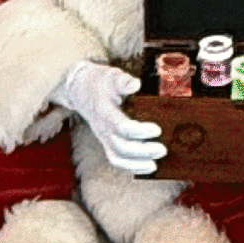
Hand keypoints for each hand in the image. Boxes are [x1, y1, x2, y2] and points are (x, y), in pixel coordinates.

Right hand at [50, 60, 164, 175]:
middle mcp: (102, 128)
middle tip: (163, 149)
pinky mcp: (106, 142)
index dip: (139, 131)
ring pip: (117, 157)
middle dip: (143, 151)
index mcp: (104, 111)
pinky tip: (149, 166)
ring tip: (155, 164)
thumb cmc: (100, 82)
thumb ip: (122, 80)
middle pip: (121, 147)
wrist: (80, 90)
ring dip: (137, 163)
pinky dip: (132, 166)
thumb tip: (135, 84)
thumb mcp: (110, 75)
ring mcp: (103, 137)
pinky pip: (116, 159)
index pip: (120, 126)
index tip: (157, 130)